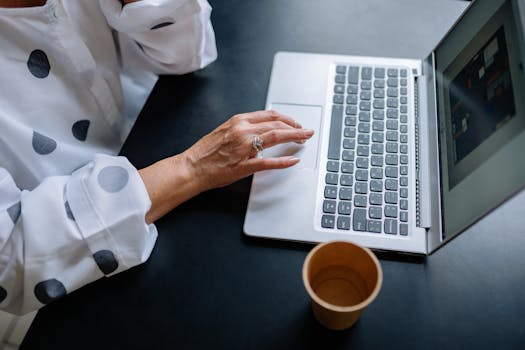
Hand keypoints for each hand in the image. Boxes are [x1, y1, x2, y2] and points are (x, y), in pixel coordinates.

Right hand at [139, 110, 313, 222]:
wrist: (191, 167)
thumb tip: (261, 127)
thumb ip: (243, 127)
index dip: (287, 118)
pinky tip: (293, 160)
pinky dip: (284, 161)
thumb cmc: (205, 152)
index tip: (296, 123)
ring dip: (295, 137)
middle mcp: (243, 131)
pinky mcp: (244, 165)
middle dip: (296, 127)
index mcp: (238, 121)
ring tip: (304, 139)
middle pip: (277, 124)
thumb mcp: (225, 131)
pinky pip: (268, 162)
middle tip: (305, 132)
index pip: (270, 115)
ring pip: (276, 137)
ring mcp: (244, 148)